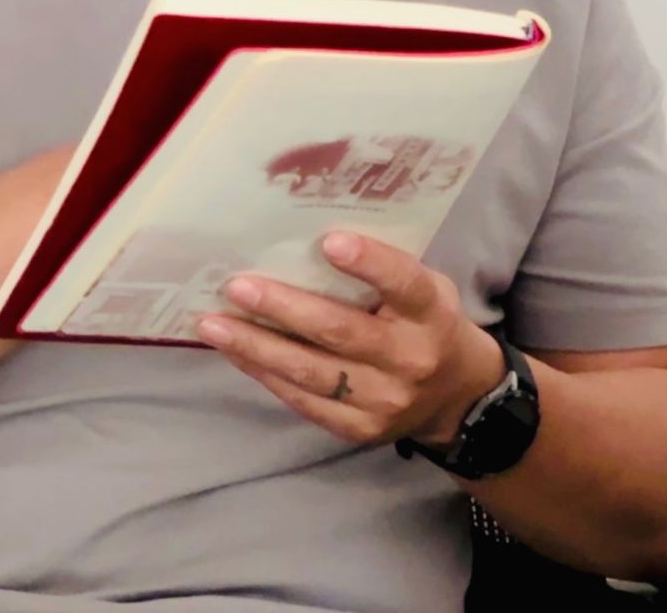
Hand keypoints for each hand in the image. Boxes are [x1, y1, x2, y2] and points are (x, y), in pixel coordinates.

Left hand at [194, 231, 503, 448]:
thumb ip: (384, 270)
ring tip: (211, 323)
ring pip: (309, 372)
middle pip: (339, 332)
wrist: (455, 397)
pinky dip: (265, 373)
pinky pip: (303, 399)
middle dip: (282, 308)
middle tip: (236, 286)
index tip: (330, 241)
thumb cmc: (426, 322)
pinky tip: (235, 351)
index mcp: (430, 314)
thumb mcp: (426, 288)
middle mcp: (408, 359)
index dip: (370, 263)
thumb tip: (307, 237)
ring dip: (255, 346)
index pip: (403, 285)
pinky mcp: (358, 429)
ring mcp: (382, 400)